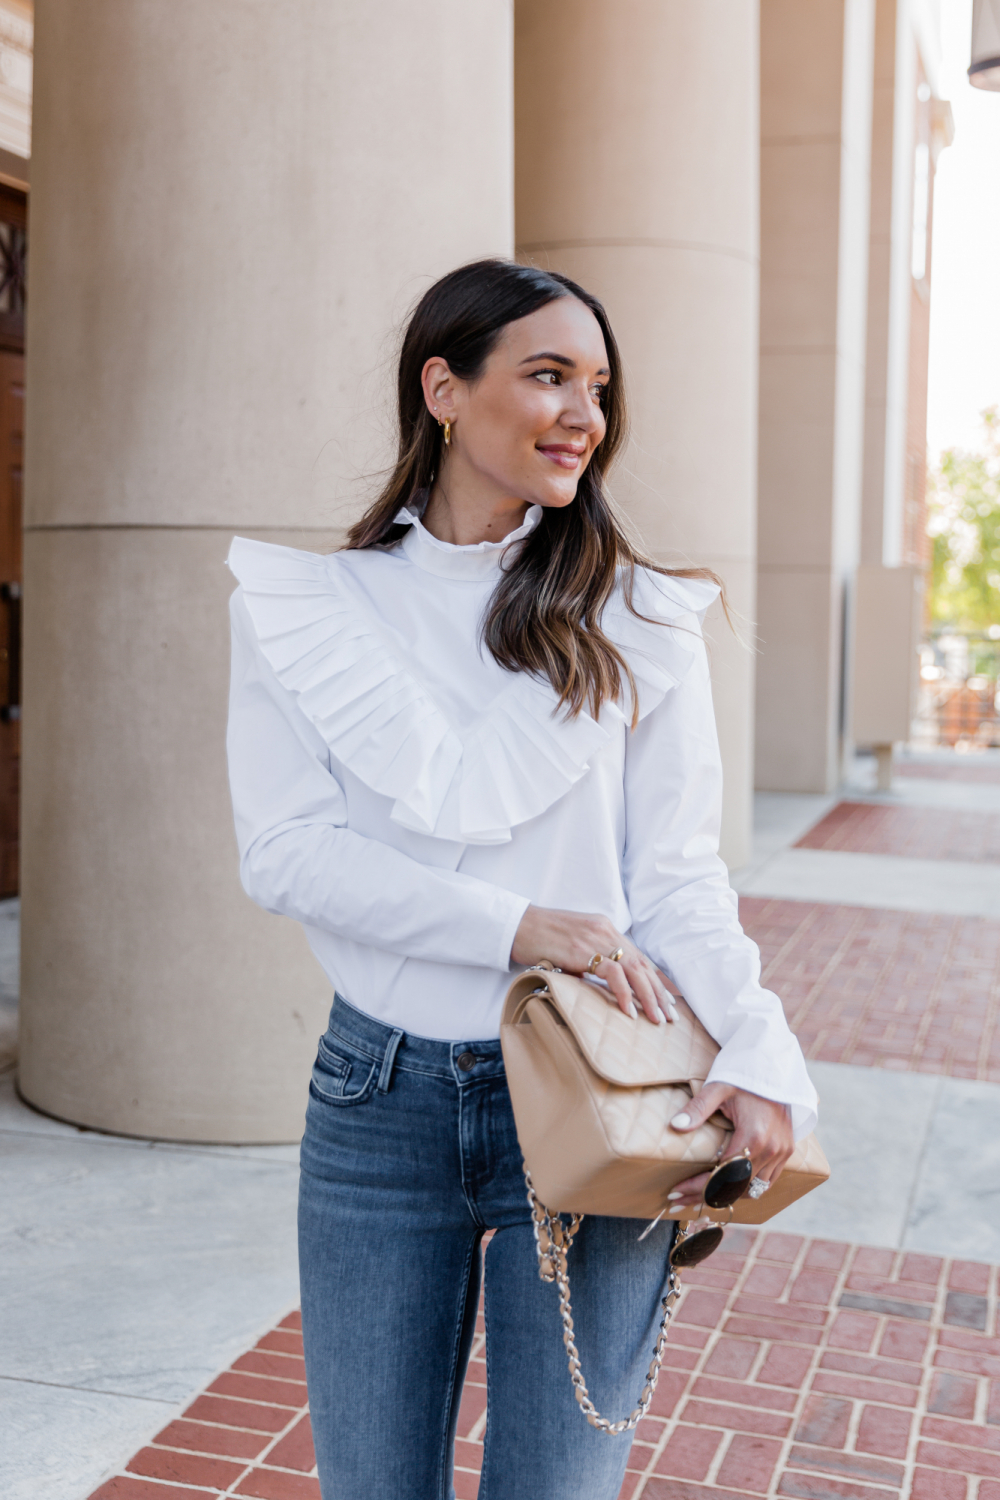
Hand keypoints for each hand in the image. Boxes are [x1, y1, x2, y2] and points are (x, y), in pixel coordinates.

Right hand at [511, 905, 676, 1025]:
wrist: (518, 925)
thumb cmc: (540, 939)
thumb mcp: (572, 948)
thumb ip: (590, 961)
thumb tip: (603, 985)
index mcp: (605, 928)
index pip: (638, 956)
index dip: (654, 979)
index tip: (666, 1000)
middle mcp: (606, 930)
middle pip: (642, 964)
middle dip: (658, 992)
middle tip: (669, 1016)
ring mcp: (596, 938)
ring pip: (634, 969)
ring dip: (648, 996)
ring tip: (656, 1019)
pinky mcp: (584, 949)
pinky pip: (613, 973)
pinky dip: (624, 993)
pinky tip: (630, 1011)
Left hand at [665, 1082, 793, 1211]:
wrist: (775, 1066)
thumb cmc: (744, 1075)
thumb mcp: (718, 1087)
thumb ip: (697, 1108)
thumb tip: (675, 1126)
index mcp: (753, 1136)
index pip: (721, 1174)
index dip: (697, 1187)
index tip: (676, 1192)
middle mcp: (771, 1149)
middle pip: (735, 1188)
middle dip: (705, 1197)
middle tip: (679, 1201)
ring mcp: (782, 1152)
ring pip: (753, 1190)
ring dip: (726, 1197)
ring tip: (699, 1198)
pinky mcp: (787, 1151)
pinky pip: (767, 1181)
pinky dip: (747, 1188)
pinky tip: (727, 1189)